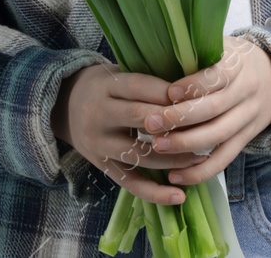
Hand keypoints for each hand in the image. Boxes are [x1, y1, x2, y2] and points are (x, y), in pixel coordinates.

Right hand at [51, 62, 209, 205]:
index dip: (167, 92)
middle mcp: (98, 114)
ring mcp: (99, 144)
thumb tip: (191, 86)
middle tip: (205, 127)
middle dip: (174, 124)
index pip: (139, 86)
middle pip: (139, 117)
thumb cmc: (103, 87)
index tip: (195, 97)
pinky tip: (179, 196)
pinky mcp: (102, 166)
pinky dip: (155, 192)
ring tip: (201, 159)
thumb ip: (146, 81)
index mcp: (105, 86)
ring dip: (173, 158)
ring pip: (139, 153)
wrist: (64, 107)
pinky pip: (130, 183)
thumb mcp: (117, 74)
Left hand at [142, 34, 270, 187]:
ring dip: (185, 144)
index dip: (193, 85)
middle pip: (214, 108)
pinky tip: (175, 175)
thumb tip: (154, 61)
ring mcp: (248, 117)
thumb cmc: (231, 61)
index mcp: (238, 64)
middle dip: (179, 118)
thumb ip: (195, 56)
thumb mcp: (220, 48)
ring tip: (157, 146)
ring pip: (218, 135)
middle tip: (150, 123)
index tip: (168, 92)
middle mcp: (246, 91)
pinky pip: (224, 159)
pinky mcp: (245, 139)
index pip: (217, 75)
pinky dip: (200, 171)